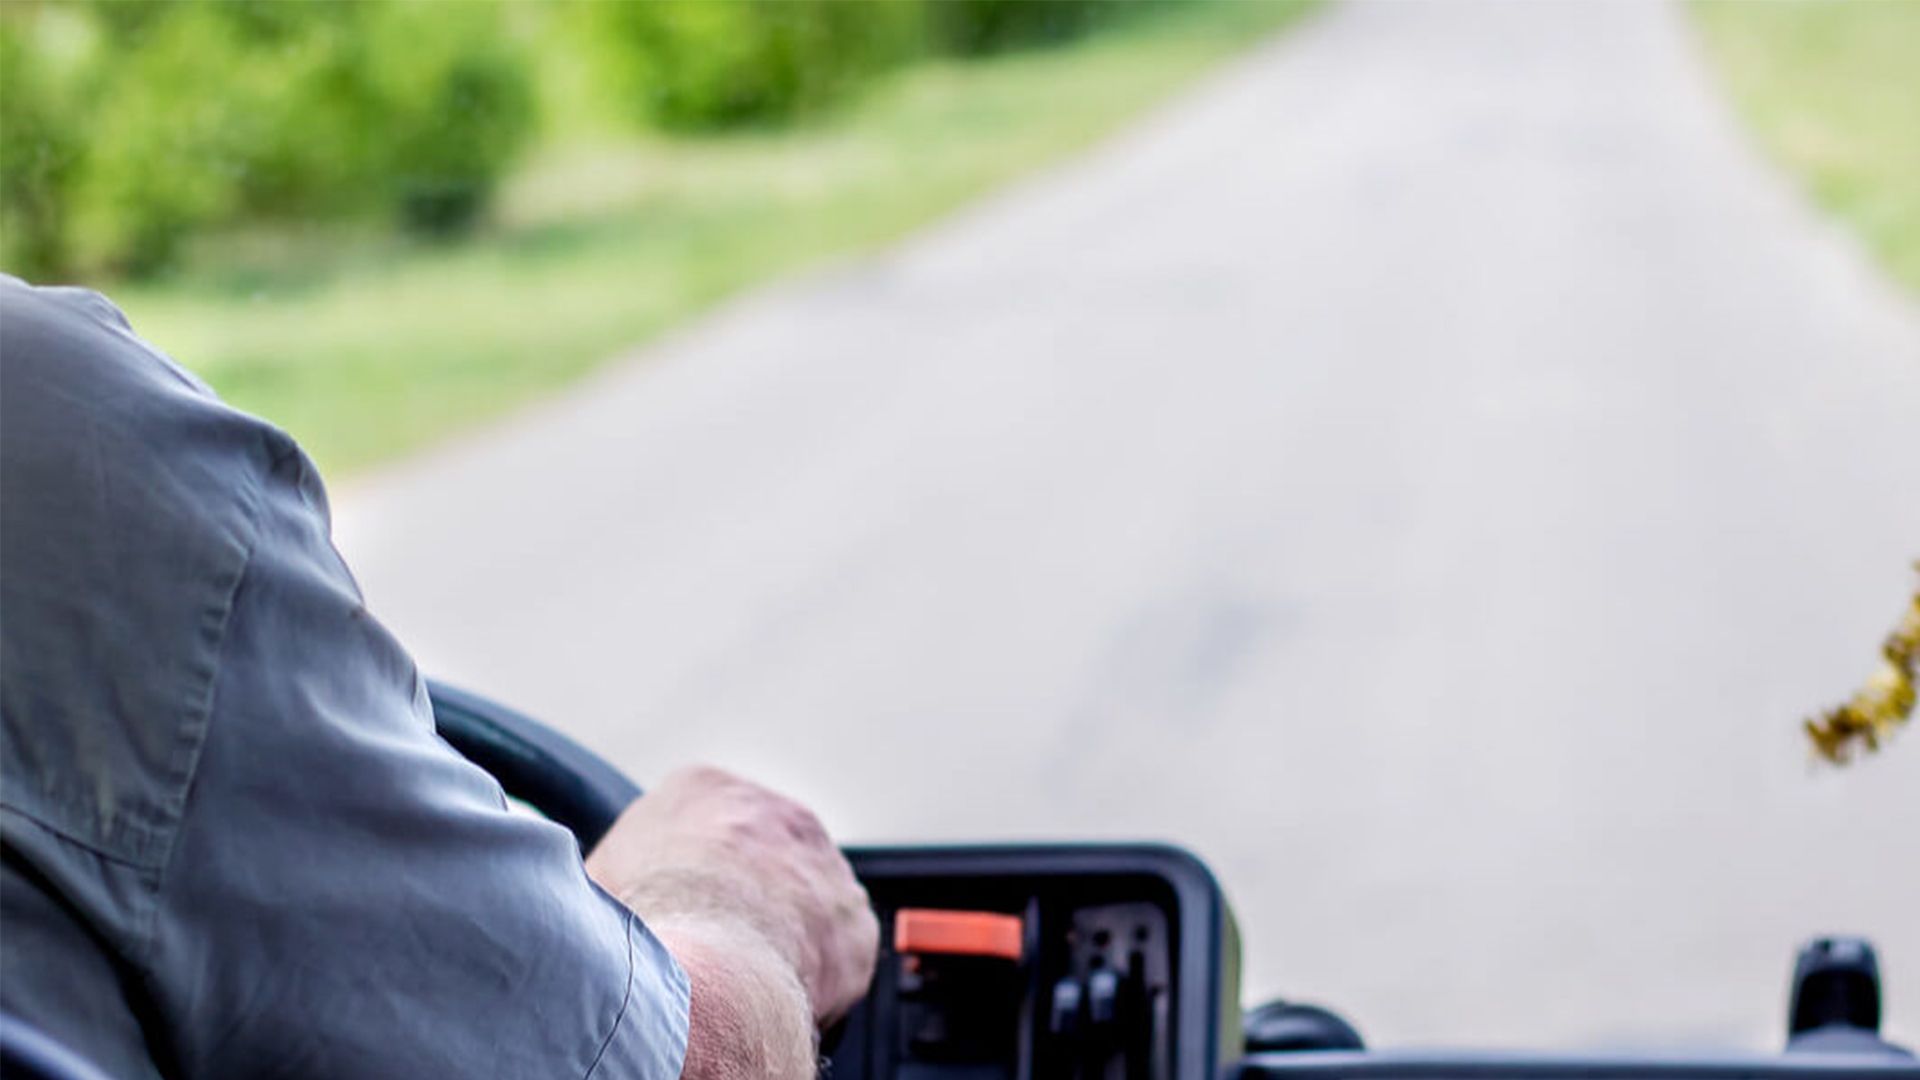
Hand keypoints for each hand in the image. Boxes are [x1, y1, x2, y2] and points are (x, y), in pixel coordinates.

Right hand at [586, 766, 878, 1026]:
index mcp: (701, 790)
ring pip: (801, 903)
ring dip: (780, 936)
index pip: (699, 827)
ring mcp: (820, 862)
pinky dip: (814, 980)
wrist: (704, 967)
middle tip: (712, 946)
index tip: (679, 908)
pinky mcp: (851, 919)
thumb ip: (609, 872)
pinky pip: (836, 953)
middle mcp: (772, 812)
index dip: (687, 877)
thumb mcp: (594, 881)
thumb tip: (589, 892)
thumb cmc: (640, 925)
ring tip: (741, 977)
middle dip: (739, 901)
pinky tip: (777, 994)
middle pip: (756, 859)